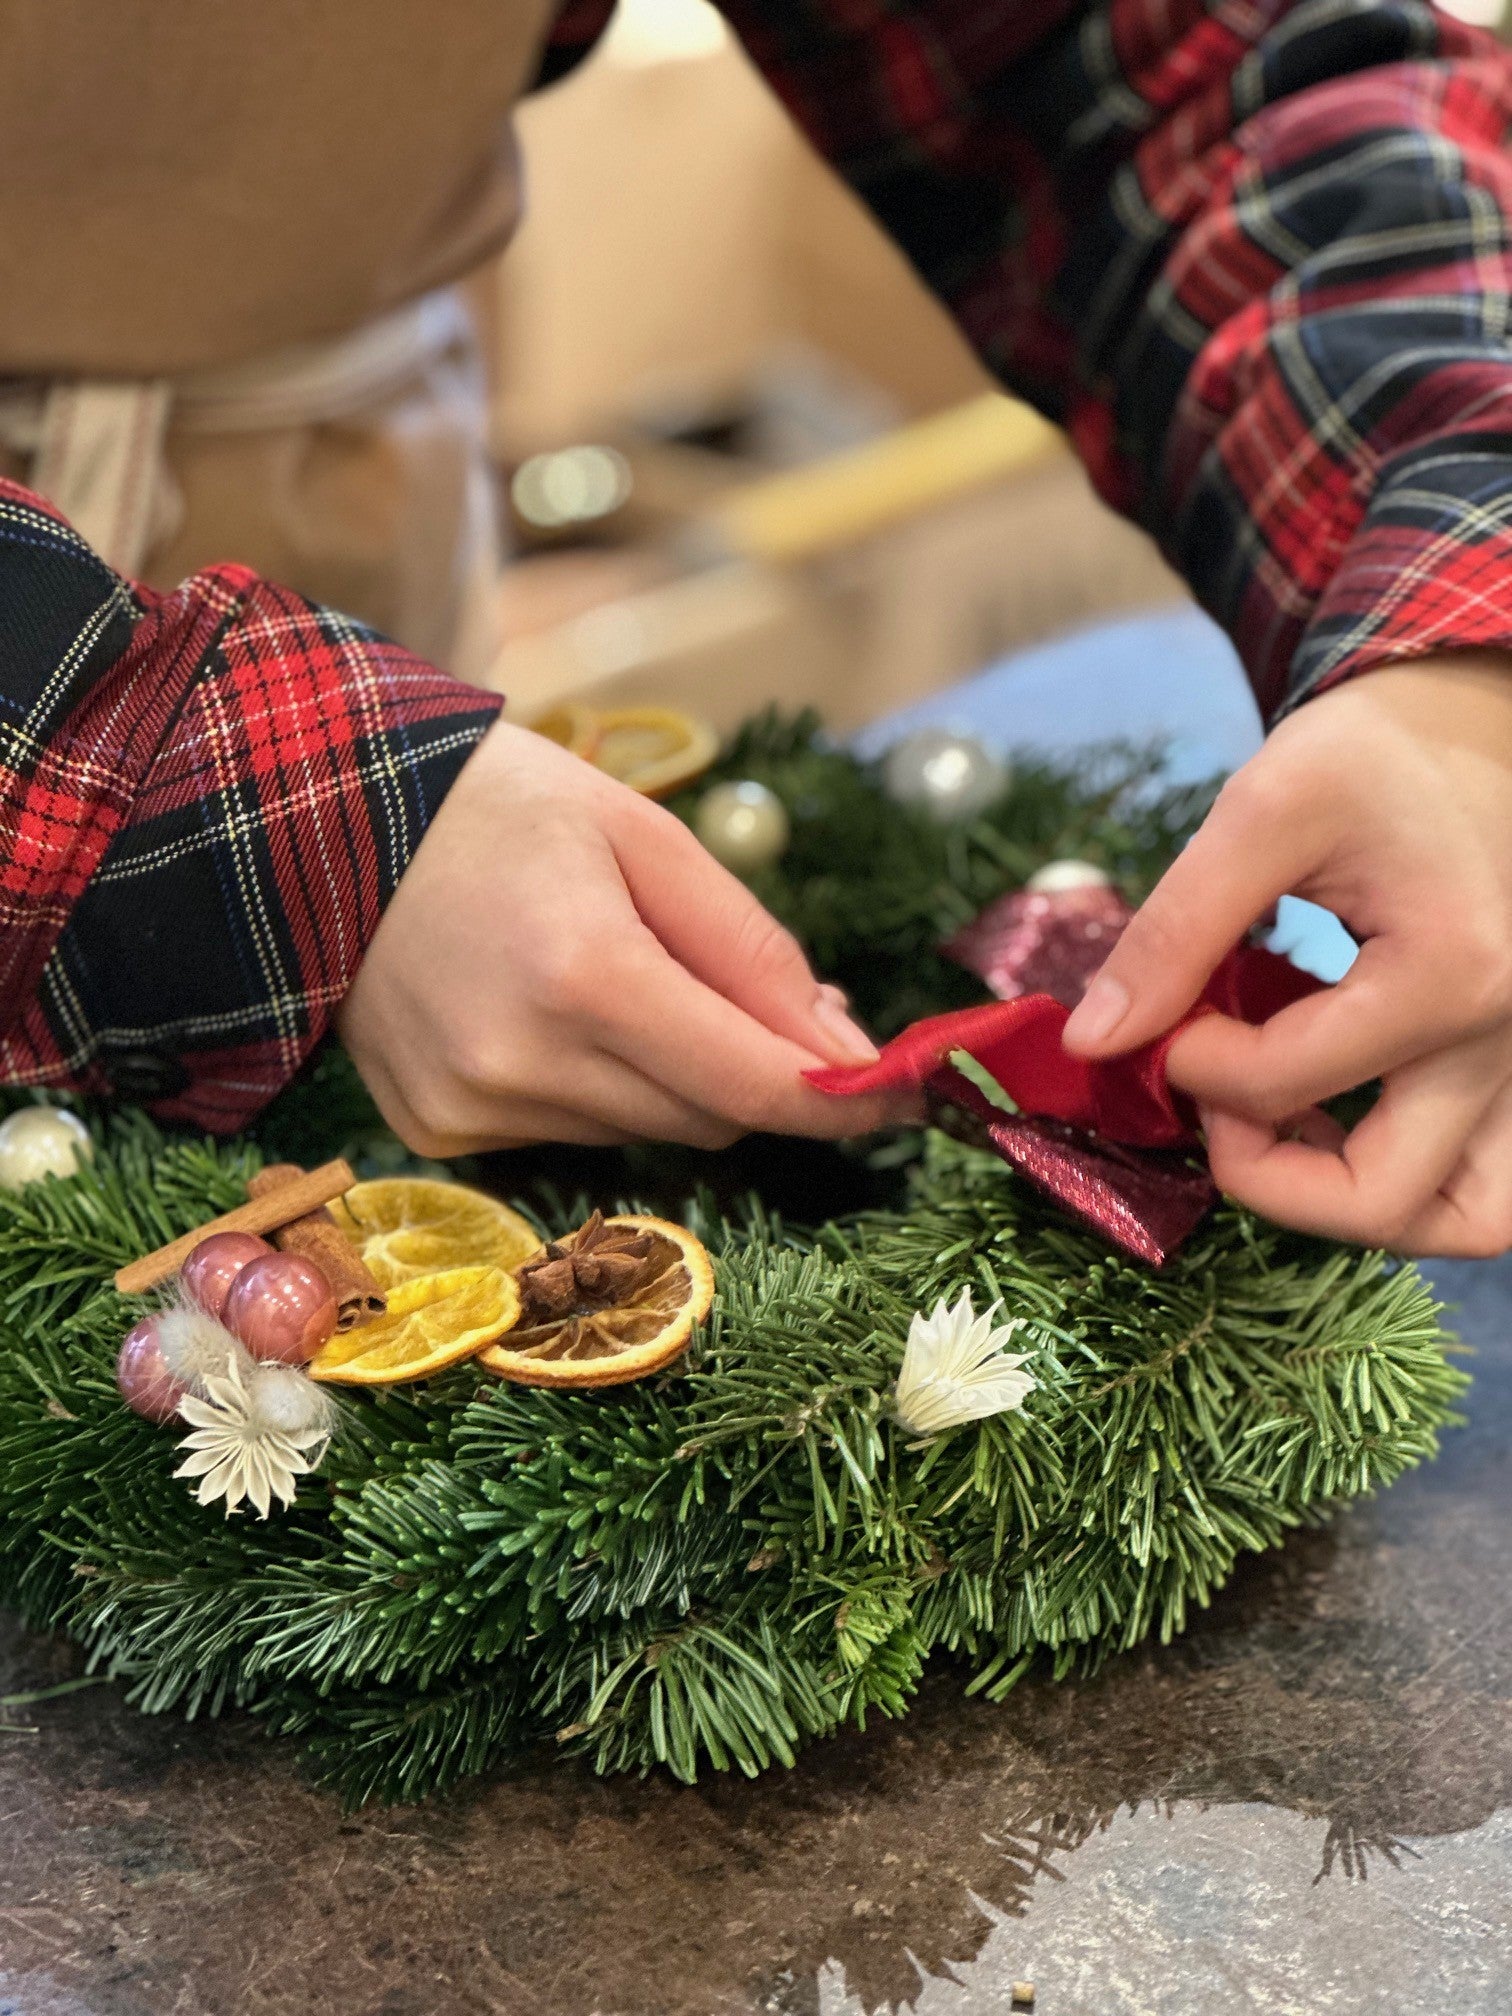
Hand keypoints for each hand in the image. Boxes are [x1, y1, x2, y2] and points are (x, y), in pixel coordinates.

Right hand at [337, 720, 888, 1155]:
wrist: (319, 823)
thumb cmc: (500, 807)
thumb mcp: (644, 836)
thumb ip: (752, 950)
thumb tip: (844, 1054)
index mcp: (584, 973)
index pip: (753, 1084)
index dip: (844, 1100)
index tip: (912, 1092)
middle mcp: (522, 1064)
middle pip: (710, 1117)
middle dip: (754, 1068)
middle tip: (754, 996)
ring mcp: (470, 1113)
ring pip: (646, 1133)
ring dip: (672, 1076)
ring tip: (621, 979)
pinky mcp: (437, 1137)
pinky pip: (572, 1136)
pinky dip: (595, 1089)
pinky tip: (547, 1013)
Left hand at [1062, 655, 1511, 1255]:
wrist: (1474, 726)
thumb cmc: (1374, 755)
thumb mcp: (1262, 813)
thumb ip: (1175, 931)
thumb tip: (1091, 1041)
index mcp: (1451, 971)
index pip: (1284, 1085)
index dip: (1191, 1068)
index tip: (1164, 1017)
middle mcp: (1511, 1037)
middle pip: (1382, 1197)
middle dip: (1264, 1172)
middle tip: (1211, 1100)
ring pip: (1467, 1219)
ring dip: (1357, 1208)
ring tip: (1280, 1137)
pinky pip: (1490, 1187)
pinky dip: (1415, 1189)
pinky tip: (1339, 1129)